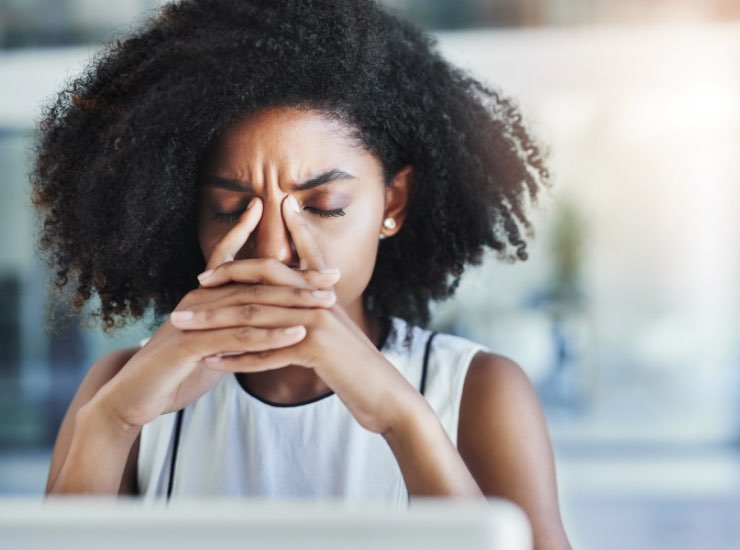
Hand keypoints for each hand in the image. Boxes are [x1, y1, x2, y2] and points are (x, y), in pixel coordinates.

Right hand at [91, 197, 339, 427]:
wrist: (133, 396)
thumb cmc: (174, 370)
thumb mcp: (212, 345)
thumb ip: (235, 332)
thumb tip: (263, 330)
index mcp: (209, 296)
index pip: (249, 270)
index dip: (286, 266)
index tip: (323, 266)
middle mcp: (202, 299)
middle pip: (258, 283)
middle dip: (298, 279)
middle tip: (334, 278)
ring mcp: (196, 318)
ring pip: (252, 305)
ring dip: (291, 303)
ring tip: (325, 303)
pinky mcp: (191, 343)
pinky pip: (237, 336)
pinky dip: (269, 335)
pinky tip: (297, 334)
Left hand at [171, 194, 422, 433]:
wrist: (388, 397)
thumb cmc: (358, 370)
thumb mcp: (338, 335)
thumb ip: (315, 317)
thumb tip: (291, 312)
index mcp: (323, 293)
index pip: (291, 260)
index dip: (258, 252)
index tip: (225, 252)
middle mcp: (320, 299)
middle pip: (263, 281)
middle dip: (225, 281)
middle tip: (193, 285)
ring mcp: (319, 321)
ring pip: (257, 315)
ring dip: (216, 321)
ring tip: (185, 325)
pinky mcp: (317, 348)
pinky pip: (267, 352)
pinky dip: (236, 358)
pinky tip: (211, 363)